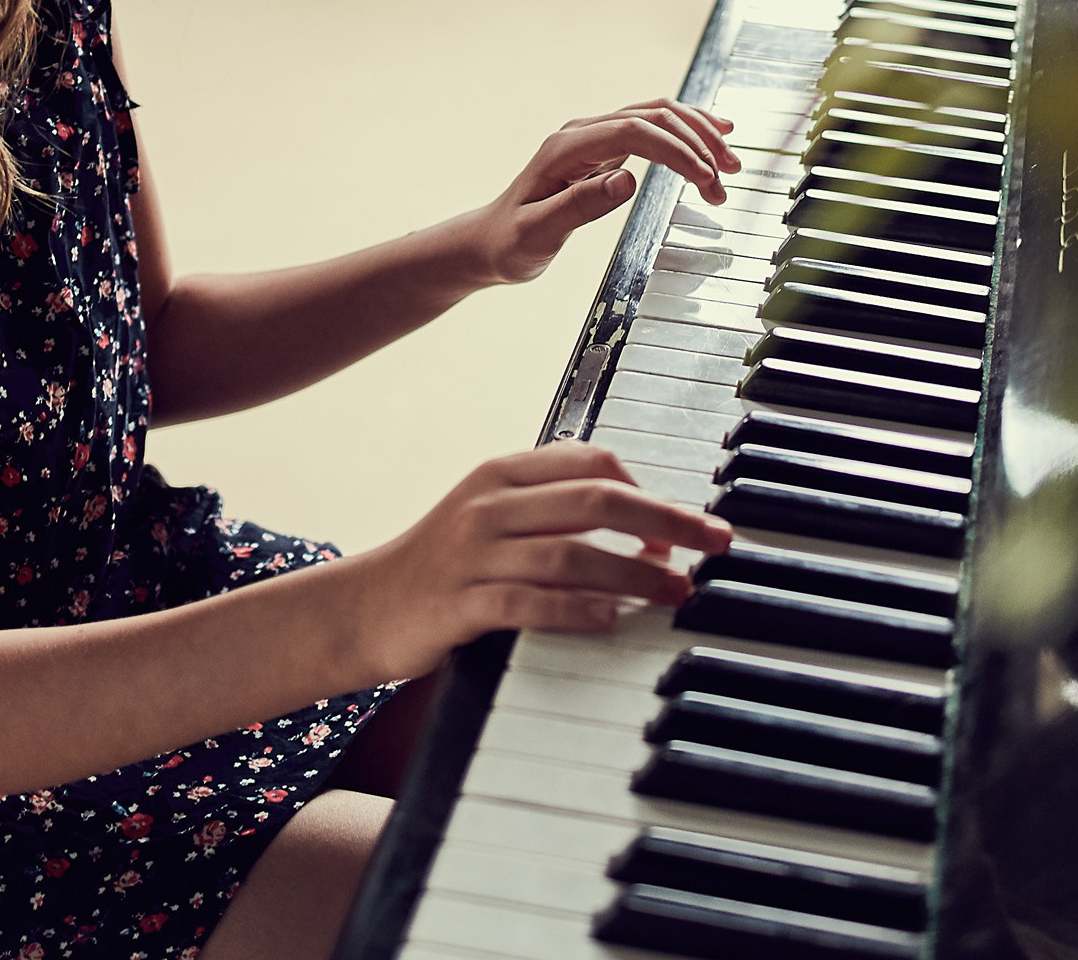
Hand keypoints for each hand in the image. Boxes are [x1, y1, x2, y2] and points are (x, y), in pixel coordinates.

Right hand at [346, 443, 733, 682]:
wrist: (362, 608)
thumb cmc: (442, 568)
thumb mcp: (493, 519)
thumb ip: (556, 513)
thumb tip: (646, 527)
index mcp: (501, 474)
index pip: (590, 459)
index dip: (647, 487)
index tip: (683, 523)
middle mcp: (489, 504)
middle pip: (596, 499)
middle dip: (666, 518)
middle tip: (715, 542)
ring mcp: (472, 554)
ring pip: (571, 552)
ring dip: (636, 572)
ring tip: (678, 591)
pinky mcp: (460, 605)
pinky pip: (531, 602)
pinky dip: (579, 609)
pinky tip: (614, 619)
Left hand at [466, 100, 739, 284]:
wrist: (489, 241)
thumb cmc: (509, 243)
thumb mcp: (539, 233)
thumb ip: (581, 205)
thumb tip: (628, 179)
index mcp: (566, 149)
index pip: (634, 131)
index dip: (676, 150)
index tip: (706, 178)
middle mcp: (581, 134)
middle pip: (652, 116)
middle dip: (696, 143)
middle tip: (726, 179)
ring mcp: (593, 138)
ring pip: (656, 116)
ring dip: (697, 135)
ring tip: (729, 165)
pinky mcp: (603, 149)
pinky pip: (652, 129)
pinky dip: (685, 132)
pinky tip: (712, 137)